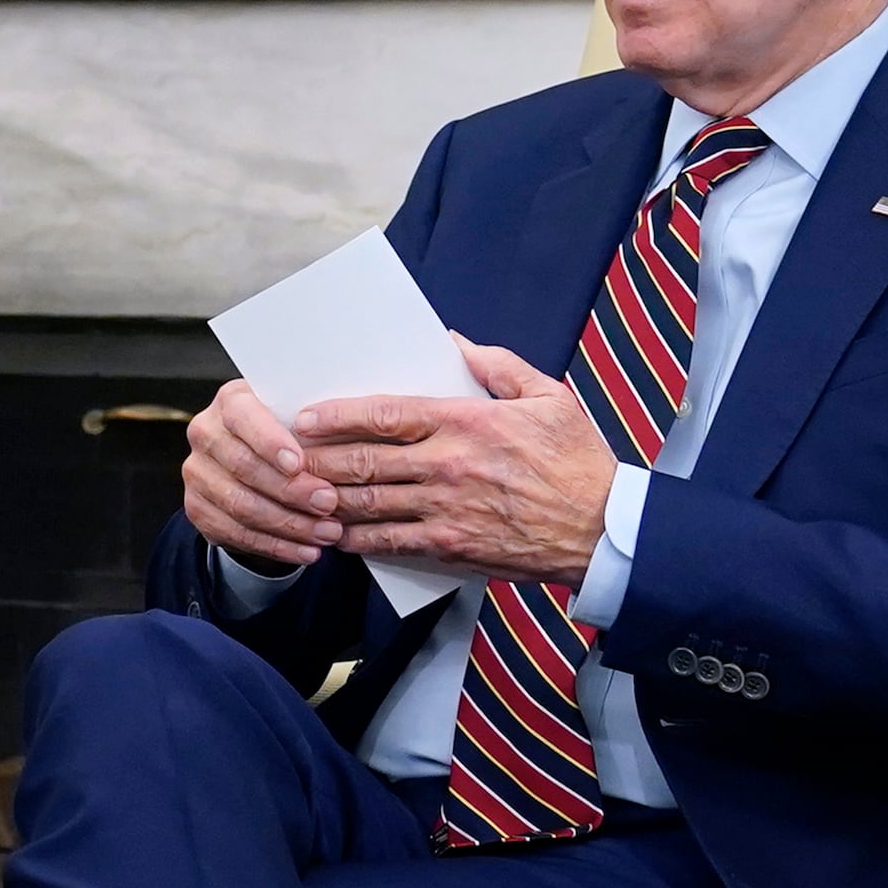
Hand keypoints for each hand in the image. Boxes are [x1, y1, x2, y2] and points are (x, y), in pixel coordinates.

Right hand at [182, 380, 336, 570]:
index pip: (244, 417)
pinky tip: (306, 550)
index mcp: (231, 401)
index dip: (269, 442)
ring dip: (289, 524)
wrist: (261, 465)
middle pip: (244, 466)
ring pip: (241, 505)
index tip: (299, 463)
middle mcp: (206, 433)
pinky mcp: (197, 507)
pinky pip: (236, 533)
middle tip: (329, 504)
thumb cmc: (291, 436)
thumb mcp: (304, 421)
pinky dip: (275, 546)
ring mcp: (196, 472)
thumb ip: (317, 427)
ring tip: (327, 533)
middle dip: (291, 490)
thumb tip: (348, 438)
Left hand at [291, 342, 620, 583]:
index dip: (338, 416)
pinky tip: (334, 534)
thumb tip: (452, 342)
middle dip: (317, 459)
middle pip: (364, 460)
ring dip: (327, 499)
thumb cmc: (577, 460)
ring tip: (296, 494)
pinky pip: (390, 542)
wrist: (603, 528)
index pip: (386, 414)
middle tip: (285, 457)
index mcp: (467, 421)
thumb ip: (496, 365)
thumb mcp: (547, 396)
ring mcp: (446, 508)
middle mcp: (448, 464)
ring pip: (368, 502)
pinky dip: (356, 539)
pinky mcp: (451, 545)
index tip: (305, 417)